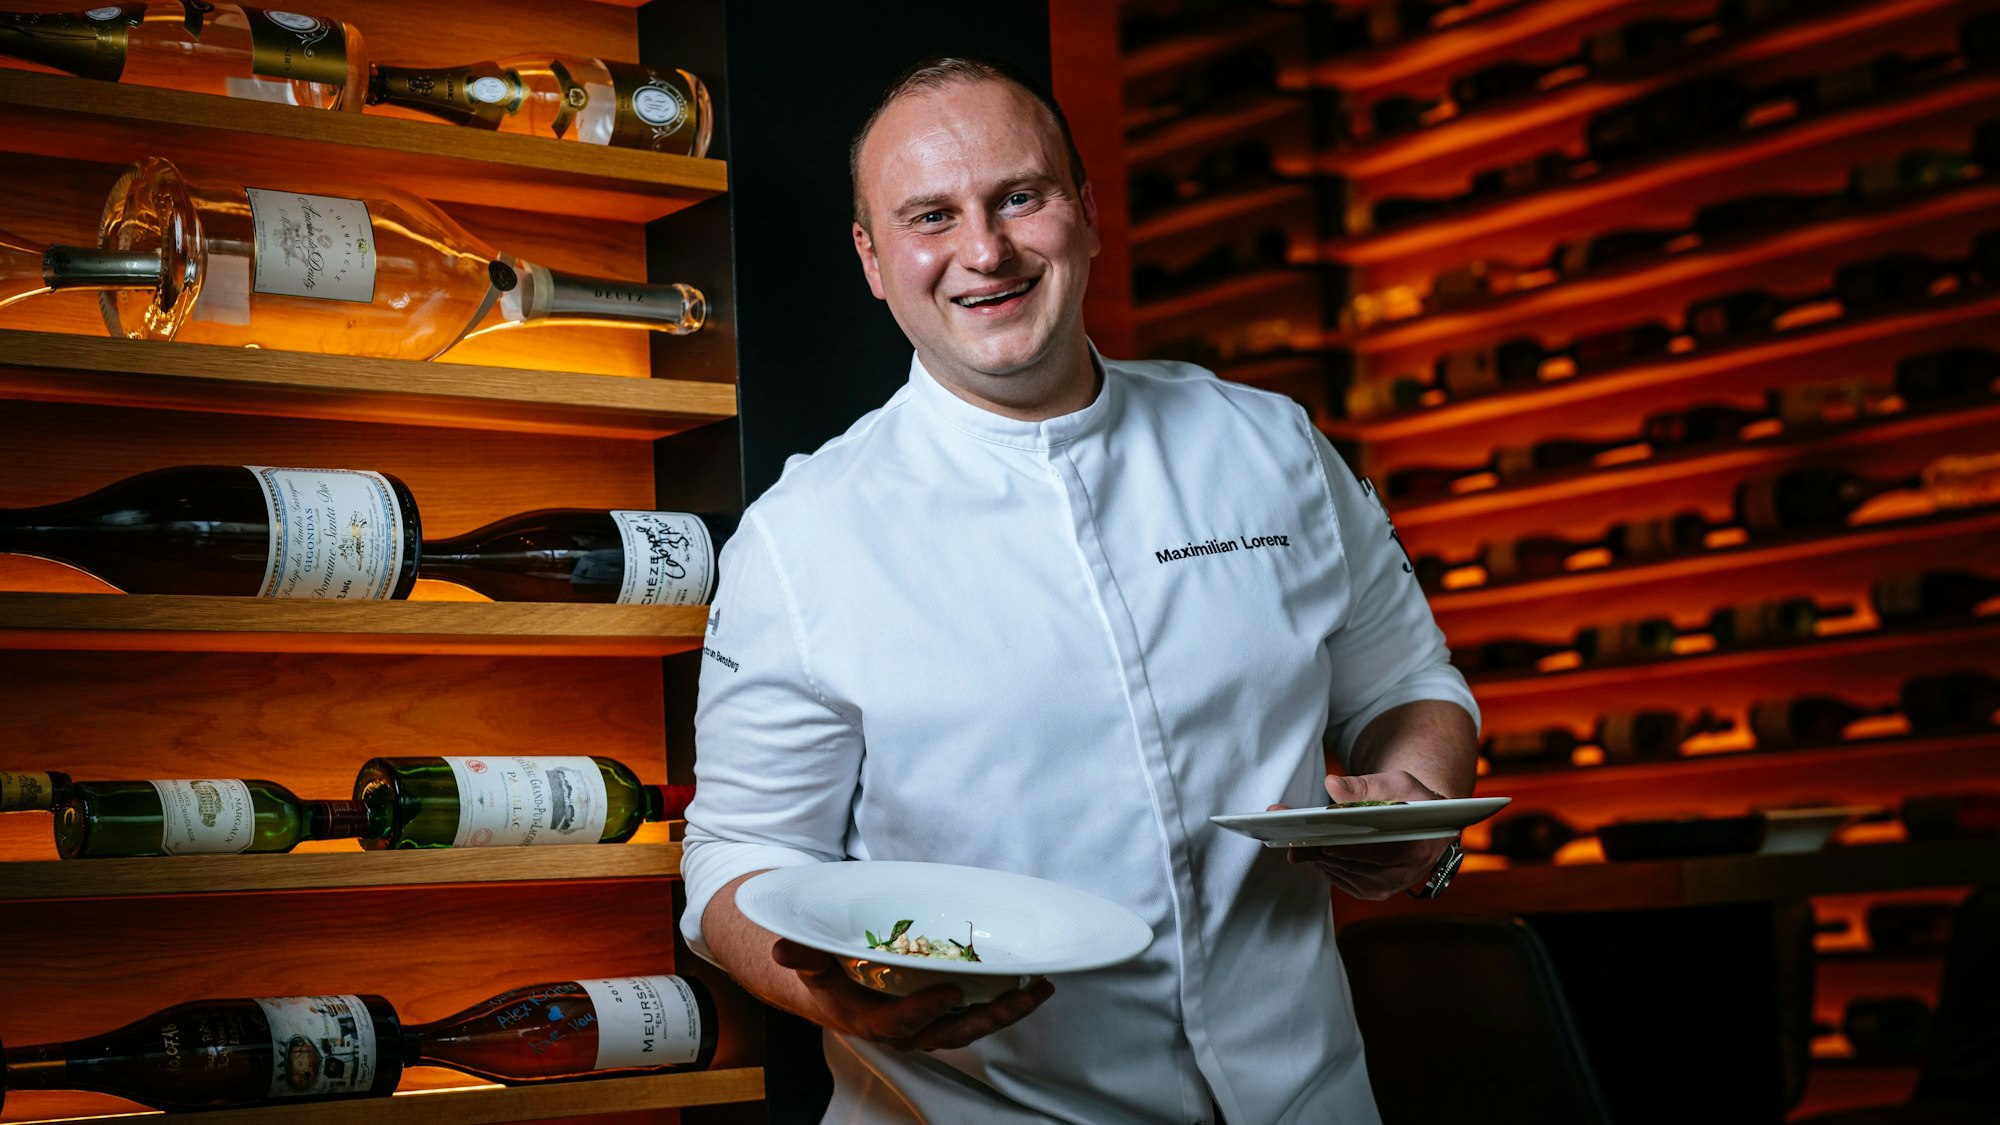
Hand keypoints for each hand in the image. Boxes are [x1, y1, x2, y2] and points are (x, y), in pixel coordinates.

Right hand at [772, 938, 1053, 1050]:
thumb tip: (782, 947)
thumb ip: (801, 953)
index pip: (901, 1023)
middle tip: (1021, 996)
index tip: (952, 990)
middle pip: (950, 1032)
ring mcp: (926, 1025)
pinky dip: (1004, 1004)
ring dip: (1005, 1013)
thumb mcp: (808, 961)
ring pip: (969, 1027)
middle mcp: (904, 1030)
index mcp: (871, 1019)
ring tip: (1040, 991)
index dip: (926, 1010)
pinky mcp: (942, 1015)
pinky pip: (975, 1015)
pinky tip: (1032, 986)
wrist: (833, 990)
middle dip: (988, 1018)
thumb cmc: (824, 973)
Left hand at [1267, 770, 1451, 900]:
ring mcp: (1384, 887)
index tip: (1317, 838)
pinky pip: (1339, 877)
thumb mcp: (1398, 784)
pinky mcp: (1370, 891)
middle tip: (1287, 832)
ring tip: (1289, 837)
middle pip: (1350, 862)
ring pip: (1340, 871)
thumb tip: (1333, 786)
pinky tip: (1308, 846)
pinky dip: (1322, 861)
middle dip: (1317, 846)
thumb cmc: (1413, 801)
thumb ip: (1365, 786)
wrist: (1426, 827)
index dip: (1344, 845)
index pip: (1374, 851)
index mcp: (1416, 849)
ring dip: (1313, 854)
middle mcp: (1400, 875)